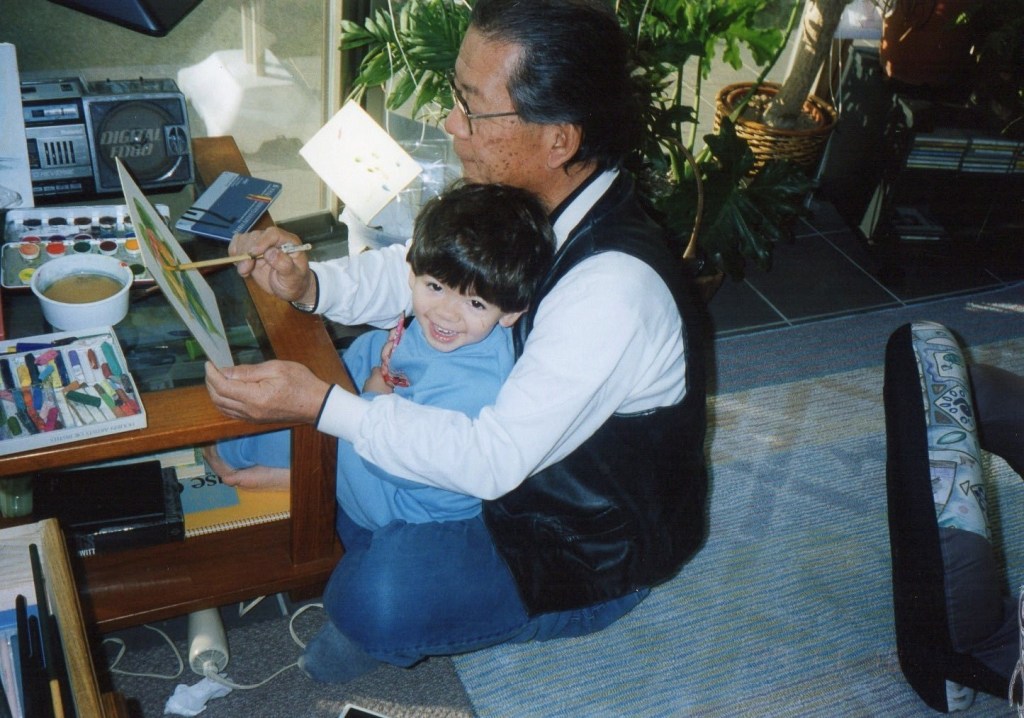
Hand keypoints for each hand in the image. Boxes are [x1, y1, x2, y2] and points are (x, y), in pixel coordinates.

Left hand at [205, 360, 329, 423]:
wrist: (317, 404)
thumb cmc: (301, 383)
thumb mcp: (276, 369)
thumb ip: (248, 371)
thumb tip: (226, 371)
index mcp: (255, 397)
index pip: (223, 387)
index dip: (212, 374)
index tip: (209, 363)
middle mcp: (250, 411)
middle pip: (218, 398)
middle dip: (210, 382)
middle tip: (211, 369)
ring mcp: (252, 418)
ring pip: (222, 408)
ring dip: (215, 393)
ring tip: (216, 378)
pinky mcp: (255, 420)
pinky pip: (231, 413)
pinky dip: (223, 401)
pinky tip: (226, 391)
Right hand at [229, 226, 315, 303]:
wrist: (290, 289)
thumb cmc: (295, 282)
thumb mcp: (294, 277)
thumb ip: (284, 264)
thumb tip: (270, 253)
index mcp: (288, 242)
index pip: (273, 234)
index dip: (261, 241)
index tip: (253, 253)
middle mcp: (274, 240)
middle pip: (255, 236)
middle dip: (247, 251)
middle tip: (246, 269)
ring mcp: (261, 244)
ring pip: (244, 239)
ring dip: (240, 255)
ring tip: (245, 271)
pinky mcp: (251, 250)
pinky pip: (238, 244)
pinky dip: (234, 254)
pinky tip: (241, 267)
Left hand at [362, 366, 393, 394]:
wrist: (373, 405)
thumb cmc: (383, 394)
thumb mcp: (390, 388)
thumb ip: (389, 383)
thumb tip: (389, 382)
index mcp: (375, 376)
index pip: (377, 368)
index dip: (382, 371)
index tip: (386, 376)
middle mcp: (368, 379)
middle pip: (373, 376)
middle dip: (379, 380)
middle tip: (385, 386)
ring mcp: (364, 386)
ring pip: (370, 383)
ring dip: (375, 386)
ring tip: (381, 392)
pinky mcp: (363, 393)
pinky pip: (368, 389)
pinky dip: (372, 391)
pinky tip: (376, 395)